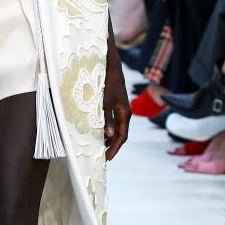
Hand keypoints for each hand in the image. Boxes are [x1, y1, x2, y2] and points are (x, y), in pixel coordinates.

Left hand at [103, 33, 129, 160]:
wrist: (111, 66)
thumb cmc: (108, 83)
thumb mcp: (105, 102)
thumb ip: (107, 119)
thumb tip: (108, 135)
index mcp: (125, 113)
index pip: (122, 136)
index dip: (115, 148)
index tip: (107, 158)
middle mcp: (125, 113)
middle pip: (120, 134)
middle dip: (112, 146)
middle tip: (103, 157)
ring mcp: (120, 109)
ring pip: (116, 129)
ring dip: (109, 139)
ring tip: (100, 148)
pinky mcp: (115, 105)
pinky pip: (113, 122)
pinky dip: (107, 130)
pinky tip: (99, 133)